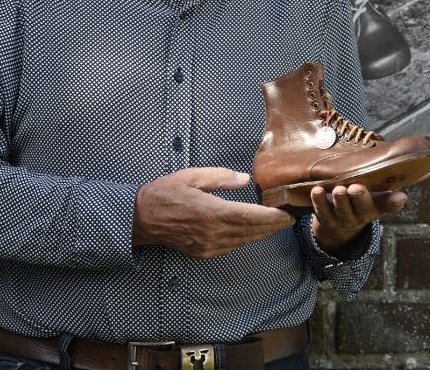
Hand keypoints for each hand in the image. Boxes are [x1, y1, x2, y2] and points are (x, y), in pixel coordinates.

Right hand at [133, 168, 294, 258]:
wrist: (140, 219)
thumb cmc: (165, 193)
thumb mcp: (192, 176)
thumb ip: (220, 177)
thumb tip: (245, 179)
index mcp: (211, 212)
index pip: (250, 217)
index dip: (272, 217)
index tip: (287, 215)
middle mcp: (211, 233)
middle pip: (251, 232)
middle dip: (272, 227)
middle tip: (289, 220)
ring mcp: (207, 246)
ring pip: (243, 241)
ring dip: (261, 234)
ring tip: (276, 225)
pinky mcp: (202, 253)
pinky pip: (231, 247)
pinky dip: (245, 240)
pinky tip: (252, 232)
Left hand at [310, 184, 406, 256]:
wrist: (340, 226)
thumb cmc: (360, 202)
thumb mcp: (375, 197)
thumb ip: (388, 189)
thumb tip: (410, 185)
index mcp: (375, 207)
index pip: (387, 205)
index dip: (393, 202)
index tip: (401, 197)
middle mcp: (360, 215)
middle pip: (362, 208)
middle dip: (360, 198)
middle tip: (356, 188)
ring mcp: (342, 218)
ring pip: (341, 210)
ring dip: (340, 201)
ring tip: (338, 190)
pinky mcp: (325, 219)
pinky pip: (322, 212)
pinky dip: (318, 202)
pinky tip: (316, 191)